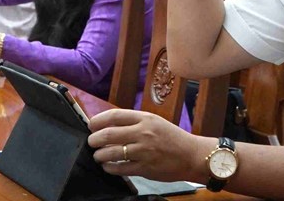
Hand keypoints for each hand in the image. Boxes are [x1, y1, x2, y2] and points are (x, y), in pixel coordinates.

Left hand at [88, 109, 206, 182]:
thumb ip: (134, 122)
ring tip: (98, 156)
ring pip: (111, 153)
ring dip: (99, 155)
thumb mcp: (154, 122)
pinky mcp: (144, 168)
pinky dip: (109, 167)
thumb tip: (108, 125)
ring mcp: (143, 151)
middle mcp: (143, 133)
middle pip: (108, 134)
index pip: (114, 115)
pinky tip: (108, 166)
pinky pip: (120, 168)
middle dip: (94, 139)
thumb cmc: (172, 138)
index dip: (98, 120)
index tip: (91, 125)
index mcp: (145, 118)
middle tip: (91, 142)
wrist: (192, 156)